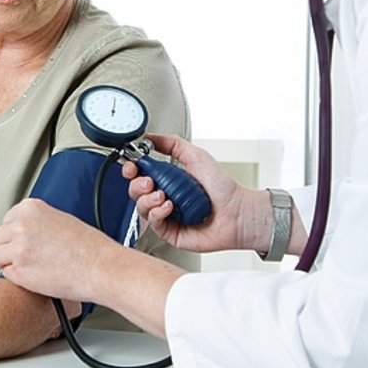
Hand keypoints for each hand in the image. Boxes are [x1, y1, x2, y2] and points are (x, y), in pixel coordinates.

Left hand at [0, 199, 116, 303]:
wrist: (99, 267)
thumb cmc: (88, 248)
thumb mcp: (60, 220)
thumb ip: (37, 223)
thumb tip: (23, 233)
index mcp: (31, 208)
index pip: (6, 219)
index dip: (8, 232)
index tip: (6, 239)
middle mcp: (21, 225)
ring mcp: (18, 248)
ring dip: (6, 262)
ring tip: (24, 267)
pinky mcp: (19, 271)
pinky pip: (6, 274)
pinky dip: (14, 277)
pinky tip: (31, 276)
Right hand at [124, 133, 255, 252]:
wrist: (236, 212)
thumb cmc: (222, 188)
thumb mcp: (196, 156)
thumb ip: (172, 143)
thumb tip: (150, 136)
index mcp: (167, 179)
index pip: (139, 174)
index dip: (132, 169)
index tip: (133, 166)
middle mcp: (164, 196)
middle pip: (135, 191)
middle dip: (137, 185)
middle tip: (149, 182)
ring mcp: (166, 214)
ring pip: (141, 208)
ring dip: (148, 199)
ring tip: (163, 195)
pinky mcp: (169, 231)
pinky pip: (153, 223)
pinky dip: (158, 213)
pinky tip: (169, 207)